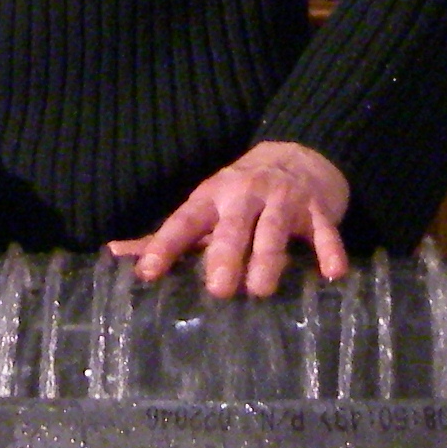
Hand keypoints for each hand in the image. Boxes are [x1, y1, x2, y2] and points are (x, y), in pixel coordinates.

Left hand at [105, 141, 350, 298]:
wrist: (299, 157)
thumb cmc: (240, 196)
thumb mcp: (204, 209)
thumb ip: (165, 236)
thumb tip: (113, 254)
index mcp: (211, 197)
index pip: (183, 222)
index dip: (164, 247)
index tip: (148, 273)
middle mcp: (244, 195)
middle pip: (232, 227)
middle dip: (224, 256)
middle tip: (218, 289)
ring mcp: (282, 200)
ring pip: (273, 230)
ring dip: (268, 259)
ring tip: (260, 290)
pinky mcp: (316, 210)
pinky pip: (323, 232)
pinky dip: (329, 250)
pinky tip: (333, 273)